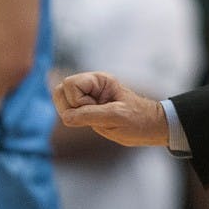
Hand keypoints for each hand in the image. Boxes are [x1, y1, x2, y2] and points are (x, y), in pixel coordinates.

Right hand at [52, 72, 168, 146]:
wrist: (148, 128)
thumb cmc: (138, 119)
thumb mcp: (116, 116)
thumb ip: (90, 115)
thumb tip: (66, 117)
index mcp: (99, 80)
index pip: (70, 84)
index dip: (77, 101)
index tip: (96, 109)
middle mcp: (90, 85)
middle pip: (60, 89)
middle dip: (69, 106)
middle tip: (92, 115)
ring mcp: (86, 96)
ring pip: (60, 99)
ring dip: (70, 113)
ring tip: (92, 119)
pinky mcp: (85, 108)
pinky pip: (66, 110)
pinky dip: (72, 118)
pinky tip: (91, 122)